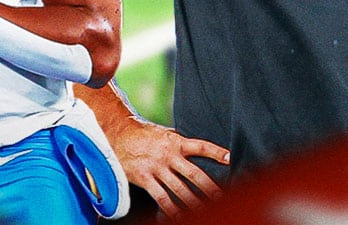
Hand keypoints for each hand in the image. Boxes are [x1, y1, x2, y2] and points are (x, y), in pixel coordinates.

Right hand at [112, 118, 228, 220]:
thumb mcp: (163, 133)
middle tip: (224, 198)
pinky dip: (171, 209)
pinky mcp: (145, 178)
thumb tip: (196, 149)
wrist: (117, 132)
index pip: (200, 146)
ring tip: (207, 212)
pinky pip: (161, 197)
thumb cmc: (142, 133)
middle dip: (209, 188)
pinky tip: (180, 217)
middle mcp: (168, 155)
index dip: (216, 152)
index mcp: (175, 142)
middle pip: (194, 174)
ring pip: (180, 189)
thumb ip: (179, 142)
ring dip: (194, 202)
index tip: (230, 158)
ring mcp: (157, 167)